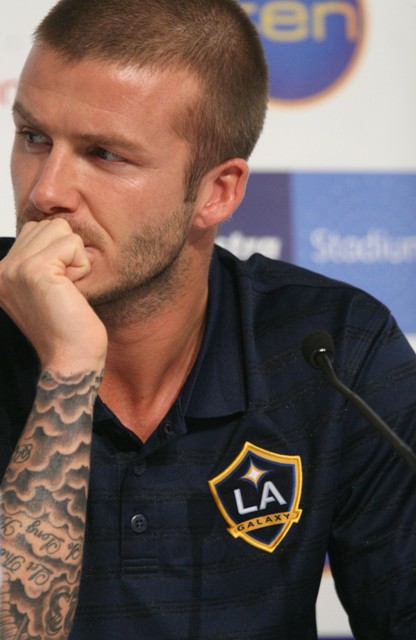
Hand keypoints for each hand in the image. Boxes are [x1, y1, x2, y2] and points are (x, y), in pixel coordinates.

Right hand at [0, 219, 106, 372]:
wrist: (71, 359)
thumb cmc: (68, 327)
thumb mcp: (47, 287)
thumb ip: (42, 258)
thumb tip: (60, 227)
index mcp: (2, 273)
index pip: (35, 229)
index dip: (59, 254)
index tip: (57, 289)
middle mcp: (2, 269)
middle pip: (49, 225)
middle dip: (67, 253)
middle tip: (64, 289)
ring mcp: (15, 268)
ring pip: (60, 229)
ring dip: (75, 258)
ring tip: (67, 289)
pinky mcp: (35, 270)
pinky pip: (72, 243)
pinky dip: (82, 265)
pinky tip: (73, 290)